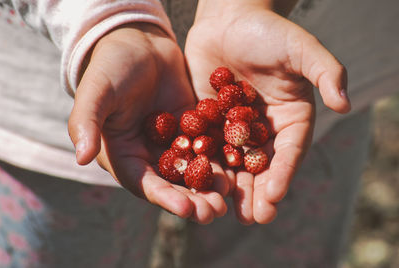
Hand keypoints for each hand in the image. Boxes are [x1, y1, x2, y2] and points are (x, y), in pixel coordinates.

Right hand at [67, 23, 227, 223]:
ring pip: (193, 171)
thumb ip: (86, 123)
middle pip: (172, 184)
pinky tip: (235, 170)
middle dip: (192, 200)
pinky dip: (220, 160)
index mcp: (124, 154)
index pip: (144, 183)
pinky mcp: (192, 129)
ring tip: (227, 200)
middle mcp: (149, 155)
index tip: (185, 208)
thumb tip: (81, 158)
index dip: (164, 197)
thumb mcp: (96, 92)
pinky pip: (207, 147)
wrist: (139, 43)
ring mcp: (172, 143)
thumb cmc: (111, 66)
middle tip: (213, 213)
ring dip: (209, 187)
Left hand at [185, 1, 350, 223]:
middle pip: (261, 166)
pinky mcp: (209, 122)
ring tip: (225, 212)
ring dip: (230, 188)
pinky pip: (206, 147)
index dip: (282, 175)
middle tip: (253, 218)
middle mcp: (263, 129)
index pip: (288, 153)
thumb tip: (346, 104)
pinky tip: (196, 184)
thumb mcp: (301, 48)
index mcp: (290, 118)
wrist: (228, 20)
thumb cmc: (268, 31)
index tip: (274, 197)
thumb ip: (327, 72)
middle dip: (257, 192)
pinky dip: (202, 166)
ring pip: (233, 163)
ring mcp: (234, 128)